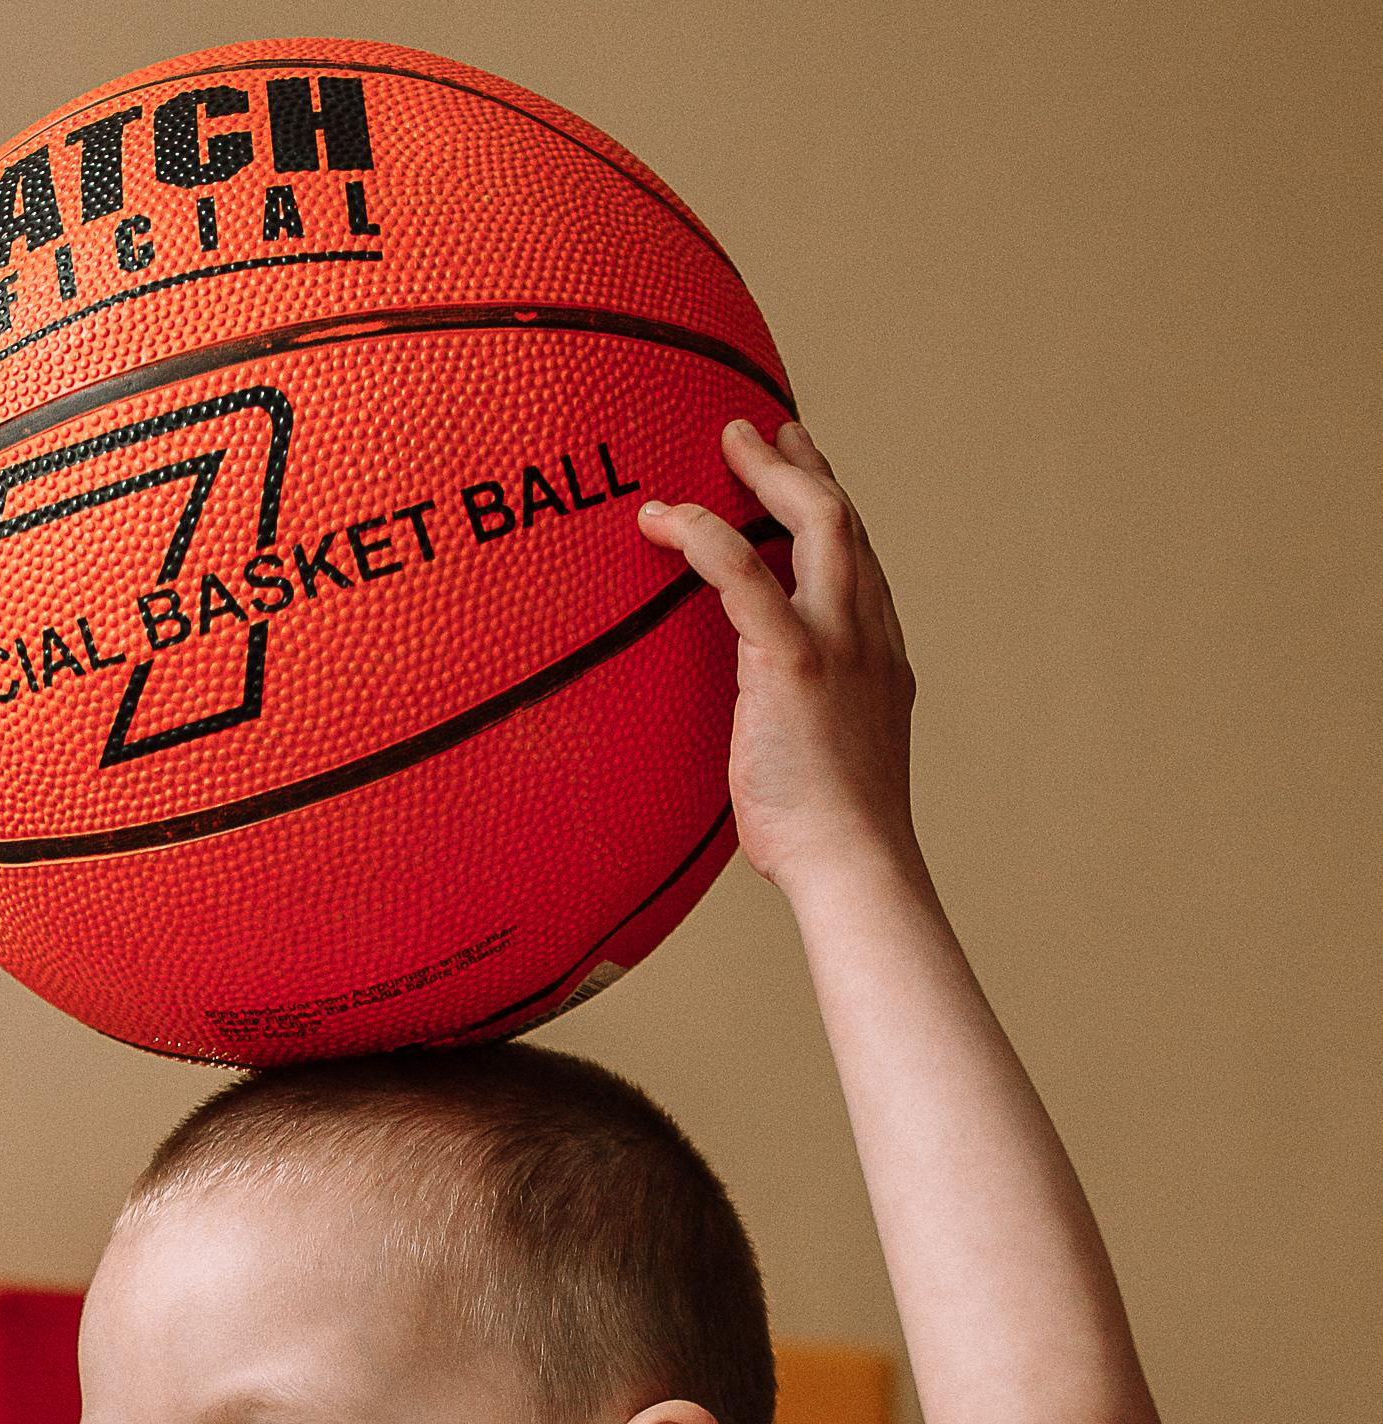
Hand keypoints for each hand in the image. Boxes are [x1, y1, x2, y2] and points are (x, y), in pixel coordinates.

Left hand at [638, 419, 918, 901]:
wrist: (855, 866)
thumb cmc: (831, 839)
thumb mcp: (829, 763)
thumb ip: (806, 724)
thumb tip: (766, 732)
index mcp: (882, 658)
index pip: (859, 564)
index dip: (830, 512)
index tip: (806, 476)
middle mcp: (870, 636)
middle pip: (844, 522)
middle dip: (802, 468)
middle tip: (762, 433)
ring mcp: (839, 643)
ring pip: (813, 522)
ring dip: (765, 473)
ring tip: (723, 443)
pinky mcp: (796, 662)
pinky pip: (745, 574)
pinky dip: (703, 535)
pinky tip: (665, 520)